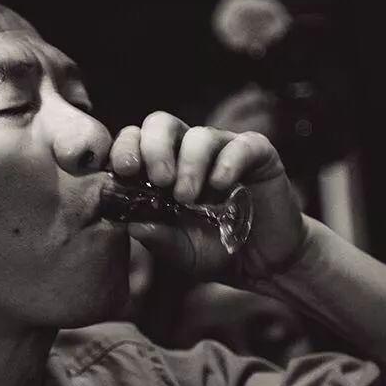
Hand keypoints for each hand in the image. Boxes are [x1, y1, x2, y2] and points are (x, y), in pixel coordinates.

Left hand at [109, 111, 306, 280]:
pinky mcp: (258, 155)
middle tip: (159, 180)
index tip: (124, 170)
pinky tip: (221, 186)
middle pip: (161, 123)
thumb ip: (159, 239)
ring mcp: (223, 150)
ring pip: (199, 135)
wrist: (262, 262)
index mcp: (161, 168)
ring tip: (187, 197)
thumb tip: (132, 224)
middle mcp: (188, 152)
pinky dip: (229, 162)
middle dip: (154, 147)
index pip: (134, 140)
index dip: (125, 148)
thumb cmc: (215, 251)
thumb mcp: (182, 253)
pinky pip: (242, 145)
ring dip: (190, 164)